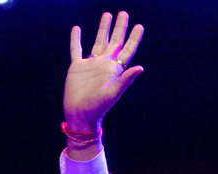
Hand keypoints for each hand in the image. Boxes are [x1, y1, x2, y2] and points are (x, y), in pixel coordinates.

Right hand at [63, 12, 143, 135]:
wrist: (79, 115)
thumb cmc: (97, 108)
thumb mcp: (113, 93)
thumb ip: (126, 80)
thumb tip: (141, 67)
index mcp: (115, 70)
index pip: (127, 50)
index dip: (134, 38)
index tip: (139, 26)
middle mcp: (104, 65)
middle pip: (114, 42)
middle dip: (120, 28)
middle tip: (124, 13)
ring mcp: (90, 65)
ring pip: (98, 41)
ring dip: (103, 28)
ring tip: (107, 14)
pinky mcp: (77, 67)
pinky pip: (76, 50)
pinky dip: (76, 39)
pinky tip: (77, 28)